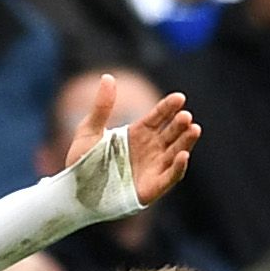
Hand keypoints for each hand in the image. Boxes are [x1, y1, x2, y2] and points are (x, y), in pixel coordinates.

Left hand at [63, 78, 199, 207]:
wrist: (75, 192)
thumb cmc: (82, 162)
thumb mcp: (89, 130)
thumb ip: (101, 107)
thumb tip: (108, 77)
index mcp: (137, 134)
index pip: (158, 117)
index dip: (169, 107)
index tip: (179, 97)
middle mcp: (149, 150)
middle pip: (170, 134)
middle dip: (180, 124)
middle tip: (186, 115)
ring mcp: (152, 168)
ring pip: (175, 153)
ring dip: (186, 142)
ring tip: (194, 129)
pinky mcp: (151, 188)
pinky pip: (169, 177)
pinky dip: (178, 168)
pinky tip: (184, 155)